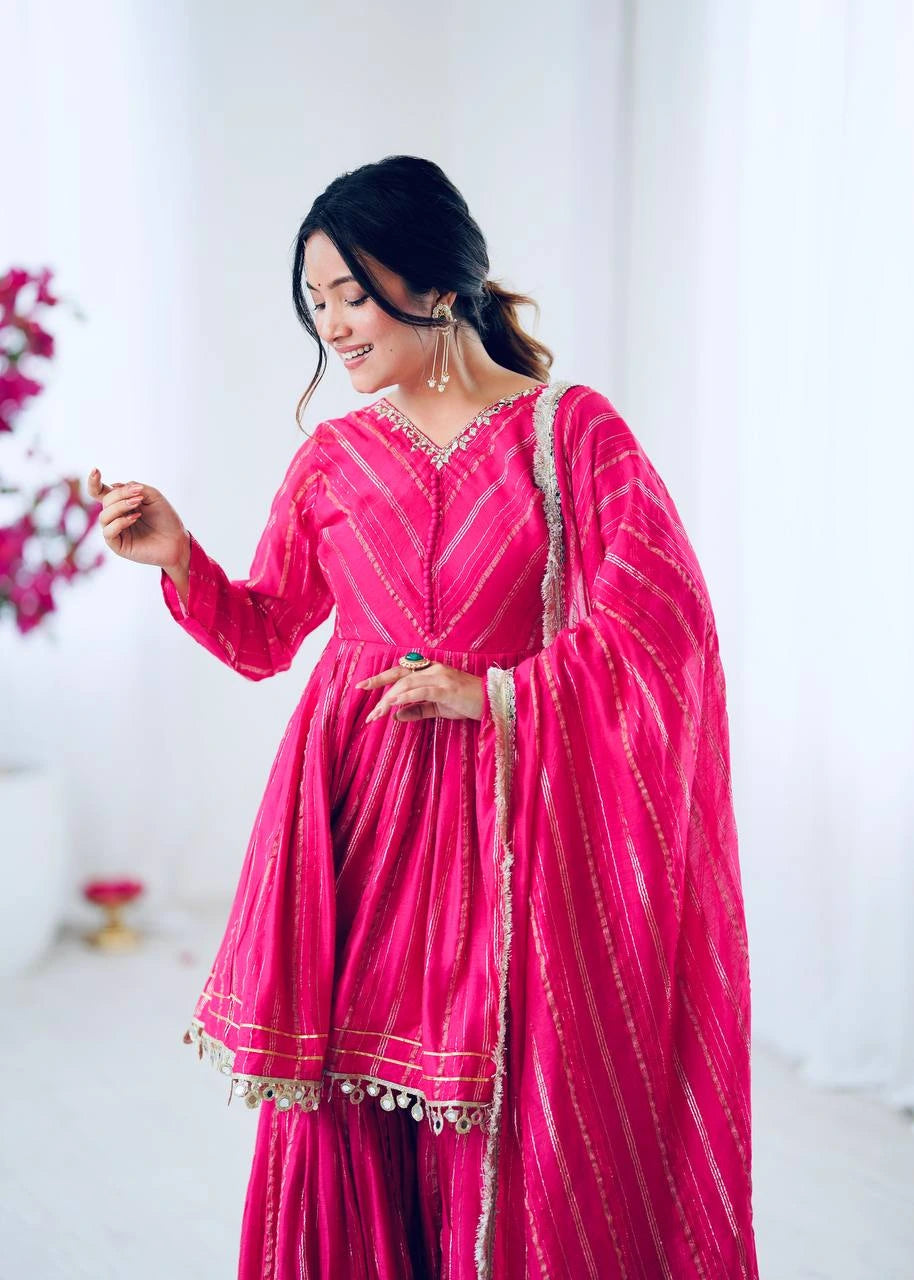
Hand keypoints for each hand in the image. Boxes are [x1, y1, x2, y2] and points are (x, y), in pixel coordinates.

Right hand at [86, 468, 189, 571]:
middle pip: (105, 501)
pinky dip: (120, 522)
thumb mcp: (152, 496)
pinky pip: (108, 532)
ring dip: (120, 507)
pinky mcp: (117, 545)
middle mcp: (115, 516)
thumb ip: (134, 487)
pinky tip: (134, 519)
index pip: (100, 492)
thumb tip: (113, 486)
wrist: (177, 540)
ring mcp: (115, 531)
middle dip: (120, 495)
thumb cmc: (165, 518)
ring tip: (137, 505)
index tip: (95, 470)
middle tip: (138, 496)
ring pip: (104, 516)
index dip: (93, 482)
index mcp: (121, 503)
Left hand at [356, 662, 483, 721]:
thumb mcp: (438, 708)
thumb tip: (396, 715)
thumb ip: (418, 709)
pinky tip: (393, 704)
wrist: (491, 701)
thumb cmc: (467, 703)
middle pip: (399, 675)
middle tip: (362, 694)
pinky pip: (422, 691)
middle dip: (379, 684)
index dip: (381, 677)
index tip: (363, 686)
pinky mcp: (446, 688)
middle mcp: (433, 670)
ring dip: (389, 698)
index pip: (401, 672)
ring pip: (407, 685)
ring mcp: (440, 677)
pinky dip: (406, 696)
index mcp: (430, 671)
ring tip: (377, 712)